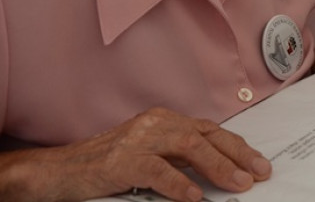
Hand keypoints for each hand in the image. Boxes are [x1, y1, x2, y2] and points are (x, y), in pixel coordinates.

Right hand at [45, 107, 270, 201]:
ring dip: (217, 167)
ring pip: (188, 147)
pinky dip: (178, 184)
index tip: (260, 163)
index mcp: (163, 121)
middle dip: (237, 155)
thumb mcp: (146, 158)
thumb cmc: (102, 168)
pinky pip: (156, 171)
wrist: (54, 173)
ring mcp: (137, 140)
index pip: (209, 130)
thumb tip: (215, 175)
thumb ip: (176, 161)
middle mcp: (154, 123)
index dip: (237, 146)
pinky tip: (195, 198)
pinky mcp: (119, 161)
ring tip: (238, 184)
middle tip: (260, 174)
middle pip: (205, 135)